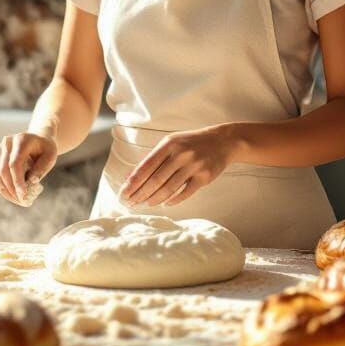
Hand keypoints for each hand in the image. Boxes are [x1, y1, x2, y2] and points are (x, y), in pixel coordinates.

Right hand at [0, 132, 56, 206]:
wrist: (38, 140)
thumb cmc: (45, 149)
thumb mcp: (50, 156)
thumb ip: (41, 168)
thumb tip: (31, 182)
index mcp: (21, 140)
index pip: (15, 163)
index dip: (18, 180)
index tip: (24, 194)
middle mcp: (7, 143)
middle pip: (3, 170)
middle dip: (12, 188)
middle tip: (22, 201)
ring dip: (6, 191)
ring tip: (19, 201)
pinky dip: (3, 188)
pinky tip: (13, 196)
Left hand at [120, 124, 238, 206]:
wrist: (221, 141)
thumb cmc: (190, 143)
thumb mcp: (171, 144)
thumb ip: (153, 159)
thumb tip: (130, 177)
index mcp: (169, 144)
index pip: (146, 166)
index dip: (133, 182)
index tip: (123, 193)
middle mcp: (180, 154)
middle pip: (156, 180)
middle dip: (140, 194)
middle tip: (130, 203)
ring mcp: (193, 165)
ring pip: (169, 188)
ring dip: (155, 199)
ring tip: (146, 204)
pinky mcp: (204, 177)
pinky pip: (185, 192)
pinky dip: (174, 199)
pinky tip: (165, 203)